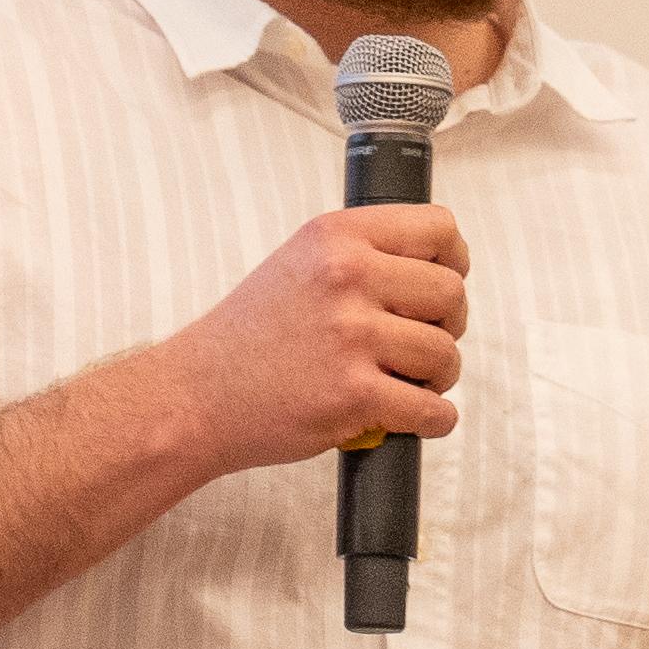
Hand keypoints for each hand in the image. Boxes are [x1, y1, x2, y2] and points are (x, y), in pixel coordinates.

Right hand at [159, 203, 469, 480]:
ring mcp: (351, 335)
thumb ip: (359, 256)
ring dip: (438, 378)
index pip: (438, 229)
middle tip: (421, 346)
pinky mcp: (354, 393)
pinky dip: (434, 420)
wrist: (194, 396)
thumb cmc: (248, 338)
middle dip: (448, 326)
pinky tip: (415, 417)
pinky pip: (433, 409)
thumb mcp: (298, 264)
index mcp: (335, 236)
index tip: (441, 286)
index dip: (453, 262)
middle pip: (451, 294)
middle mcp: (346, 276)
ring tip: (407, 383)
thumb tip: (434, 269)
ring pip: (446, 354)